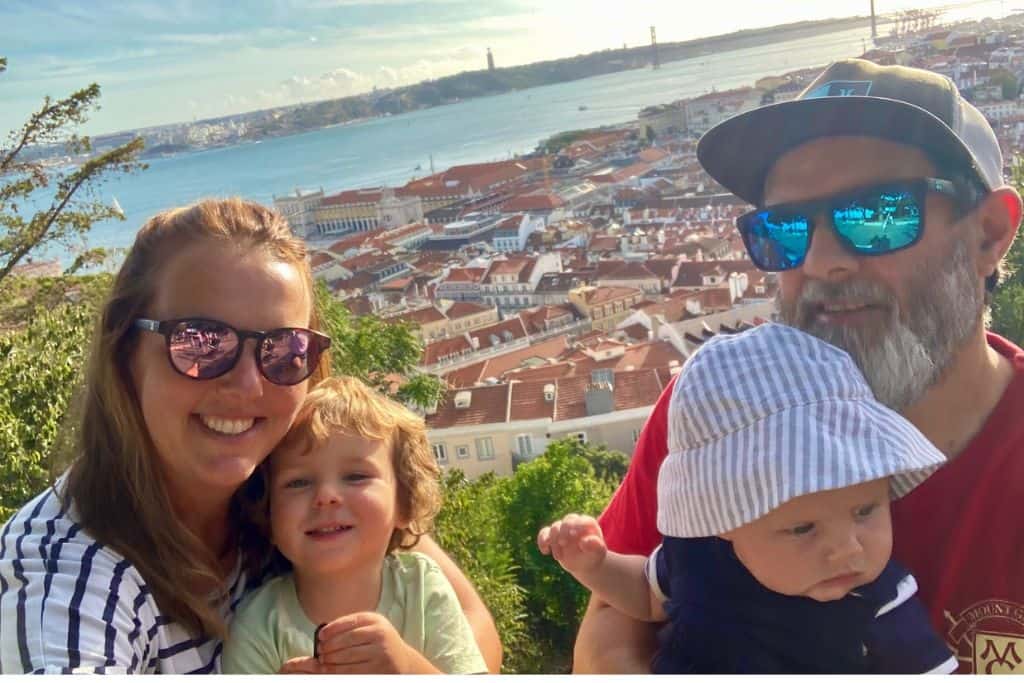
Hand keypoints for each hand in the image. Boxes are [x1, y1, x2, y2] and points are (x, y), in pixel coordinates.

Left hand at [311, 611, 438, 673]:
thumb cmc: (380, 643)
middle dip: (329, 646)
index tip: (321, 635)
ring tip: (323, 661)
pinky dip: (337, 671)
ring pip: (347, 656)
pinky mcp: (378, 669)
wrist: (402, 662)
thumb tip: (323, 633)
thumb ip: (351, 627)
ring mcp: (381, 652)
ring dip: (330, 660)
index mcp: (376, 620)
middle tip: (319, 651)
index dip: (332, 628)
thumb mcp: (371, 628)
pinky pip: (352, 671)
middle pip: (347, 639)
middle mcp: (380, 634)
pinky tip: (330, 671)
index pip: (350, 621)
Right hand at [537, 513, 606, 575]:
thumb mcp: (599, 552)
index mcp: (588, 523)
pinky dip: (542, 540)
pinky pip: (544, 532)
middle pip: (566, 521)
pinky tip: (545, 551)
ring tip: (558, 557)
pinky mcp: (553, 536)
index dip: (576, 525)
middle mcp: (575, 523)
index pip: (581, 520)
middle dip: (563, 531)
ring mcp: (563, 529)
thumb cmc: (594, 556)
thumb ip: (595, 546)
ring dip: (554, 541)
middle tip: (564, 544)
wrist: (585, 564)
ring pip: (554, 527)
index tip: (573, 535)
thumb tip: (584, 541)